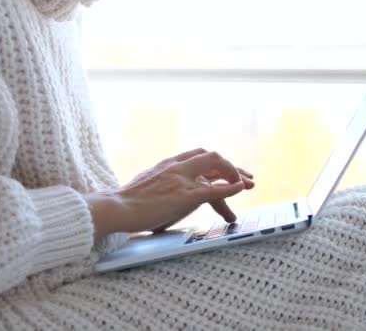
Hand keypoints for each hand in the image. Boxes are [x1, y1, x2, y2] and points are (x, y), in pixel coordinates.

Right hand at [84, 149, 254, 235]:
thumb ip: (160, 185)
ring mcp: (181, 179)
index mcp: (167, 164)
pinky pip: (214, 189)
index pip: (197, 157)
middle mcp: (176, 167)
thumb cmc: (126, 204)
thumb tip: (165, 195)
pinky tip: (241, 188)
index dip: (215, 164)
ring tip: (249, 185)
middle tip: (247, 177)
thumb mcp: (146, 187)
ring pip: (216, 167)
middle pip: (211, 157)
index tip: (226, 174)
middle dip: (231, 167)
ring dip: (235, 175)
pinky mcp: (184, 195)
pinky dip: (230, 188)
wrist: (116, 208)